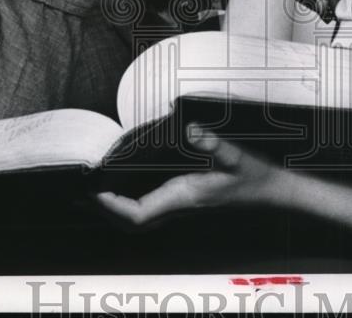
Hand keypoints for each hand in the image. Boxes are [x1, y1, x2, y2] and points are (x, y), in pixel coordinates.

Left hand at [95, 126, 288, 227]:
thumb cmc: (254, 176)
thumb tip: (191, 130)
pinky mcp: (185, 200)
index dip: (110, 206)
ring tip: (93, 188)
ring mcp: (181, 206)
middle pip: (130, 222)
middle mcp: (179, 206)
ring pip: (138, 219)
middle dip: (103, 210)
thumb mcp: (237, 156)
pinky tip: (122, 187)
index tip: (91, 189)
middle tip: (80, 189)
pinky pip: (149, 210)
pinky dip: (128, 203)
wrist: (271, 190)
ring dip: (113, 208)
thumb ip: (214, 144)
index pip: (137, 214)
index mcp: (184, 198)